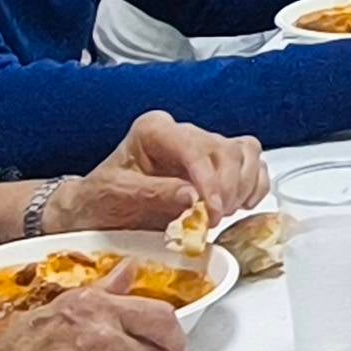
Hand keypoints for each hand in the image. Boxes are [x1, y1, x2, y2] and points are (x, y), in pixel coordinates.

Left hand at [56, 110, 268, 230]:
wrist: (95, 210)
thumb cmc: (100, 200)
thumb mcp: (116, 196)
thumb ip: (153, 194)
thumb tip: (193, 198)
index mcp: (154, 130)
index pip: (195, 147)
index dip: (208, 180)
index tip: (211, 211)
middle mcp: (182, 133)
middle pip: (226, 149)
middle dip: (227, 187)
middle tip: (213, 220)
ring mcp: (202, 147)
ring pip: (245, 153)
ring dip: (242, 187)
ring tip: (223, 214)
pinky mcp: (216, 166)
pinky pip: (252, 165)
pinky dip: (254, 186)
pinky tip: (241, 206)